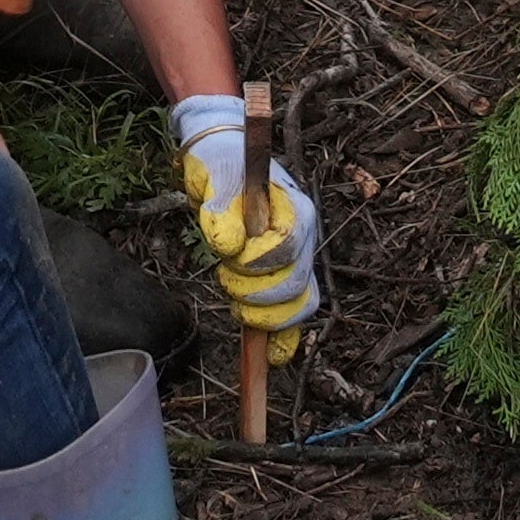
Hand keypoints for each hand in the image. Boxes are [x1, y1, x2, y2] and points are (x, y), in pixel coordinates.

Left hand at [169, 93, 322, 356]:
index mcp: (294, 210)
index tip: (230, 257)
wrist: (223, 160)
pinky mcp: (282, 278)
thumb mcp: (216, 176)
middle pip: (296, 285)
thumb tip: (228, 246)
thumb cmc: (222, 163)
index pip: (287, 249)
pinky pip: (294, 315)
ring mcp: (296, 260)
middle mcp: (303, 239)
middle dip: (256, 293)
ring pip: (299, 304)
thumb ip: (222, 210)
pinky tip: (272, 358)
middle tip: (225, 279)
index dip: (258, 262)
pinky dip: (284, 339)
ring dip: (264, 315)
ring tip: (233, 297)